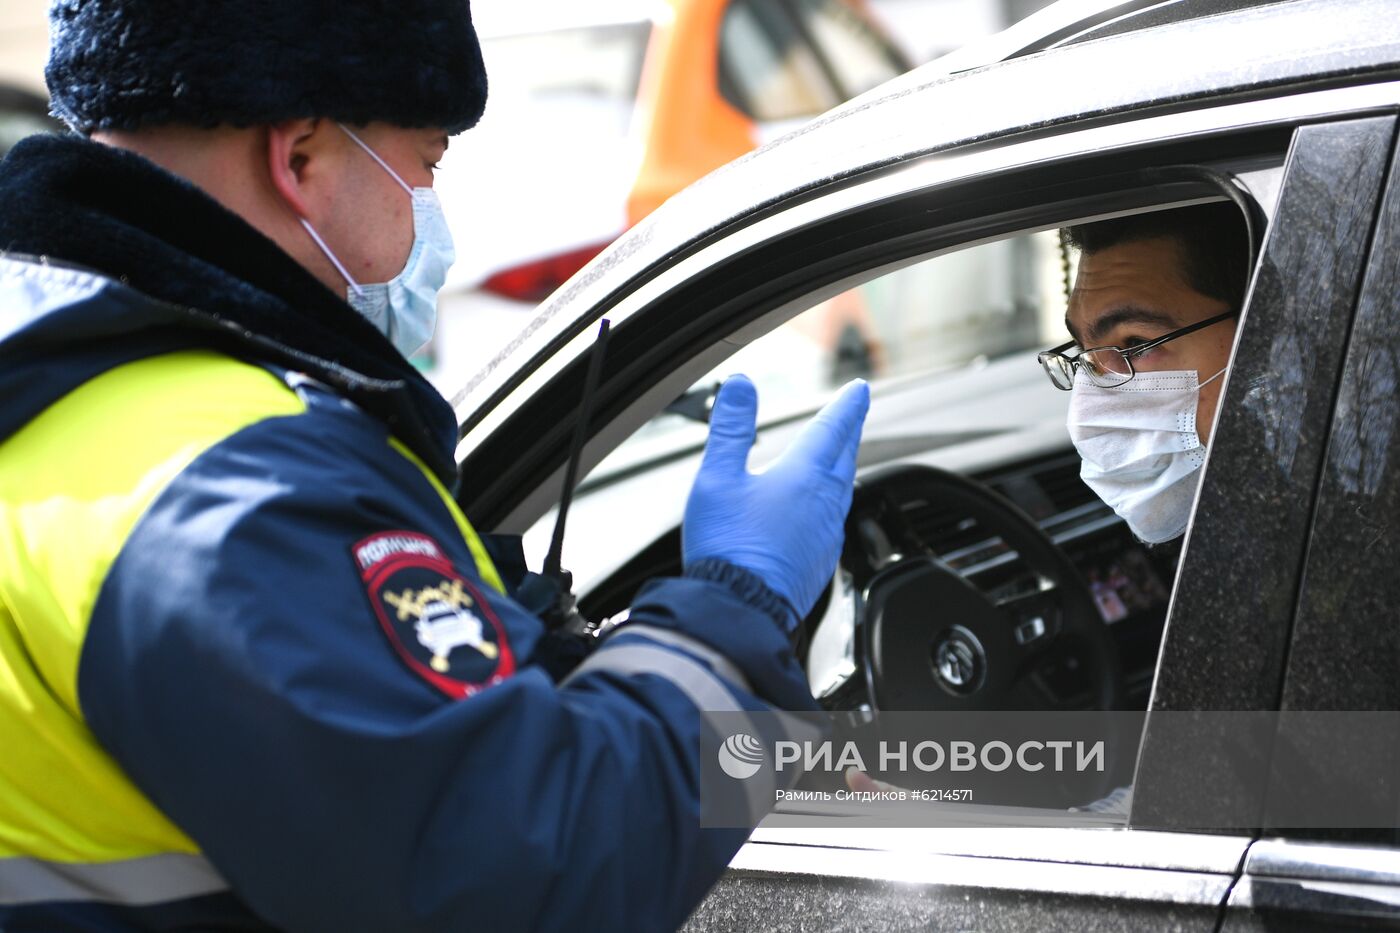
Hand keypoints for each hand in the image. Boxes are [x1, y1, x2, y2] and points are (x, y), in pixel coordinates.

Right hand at [683, 375, 869, 628]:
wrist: (740, 611)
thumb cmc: (726, 547)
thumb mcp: (717, 477)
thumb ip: (731, 428)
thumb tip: (741, 384)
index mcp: (804, 477)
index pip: (832, 428)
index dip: (846, 405)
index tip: (860, 389)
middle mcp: (825, 503)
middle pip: (846, 457)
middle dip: (850, 431)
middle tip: (856, 413)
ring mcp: (827, 535)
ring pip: (844, 489)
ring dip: (844, 466)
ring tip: (840, 457)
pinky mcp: (821, 562)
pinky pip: (835, 520)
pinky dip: (832, 501)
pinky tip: (821, 510)